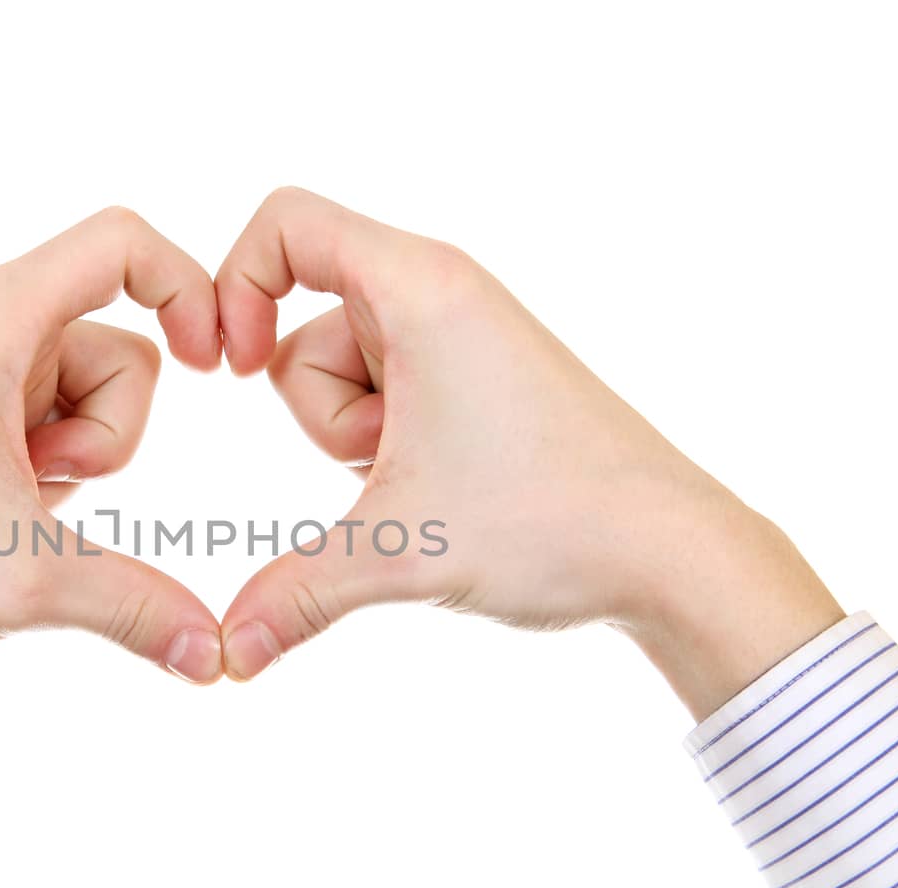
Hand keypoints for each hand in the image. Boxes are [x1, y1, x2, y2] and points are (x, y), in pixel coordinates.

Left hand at [0, 208, 224, 788]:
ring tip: (10, 508)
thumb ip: (139, 607)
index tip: (215, 368)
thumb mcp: (25, 583)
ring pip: (93, 396)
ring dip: (81, 460)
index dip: (188, 287)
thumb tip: (220, 657)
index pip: (118, 243)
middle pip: (124, 344)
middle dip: (114, 432)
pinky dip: (51, 474)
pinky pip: (54, 427)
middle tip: (42, 487)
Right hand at [214, 188, 843, 715]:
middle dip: (324, 412)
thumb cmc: (551, 522)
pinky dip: (392, 445)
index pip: (288, 221)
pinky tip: (448, 488)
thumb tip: (225, 656)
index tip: (232, 371)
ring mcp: (463, 335)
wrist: (672, 552)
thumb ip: (293, 594)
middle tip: (395, 460)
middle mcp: (442, 292)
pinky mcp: (479, 378)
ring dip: (360, 439)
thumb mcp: (399, 551)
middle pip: (304, 326)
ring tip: (433, 479)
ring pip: (344, 373)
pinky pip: (388, 395)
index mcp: (421, 288)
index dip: (235, 286)